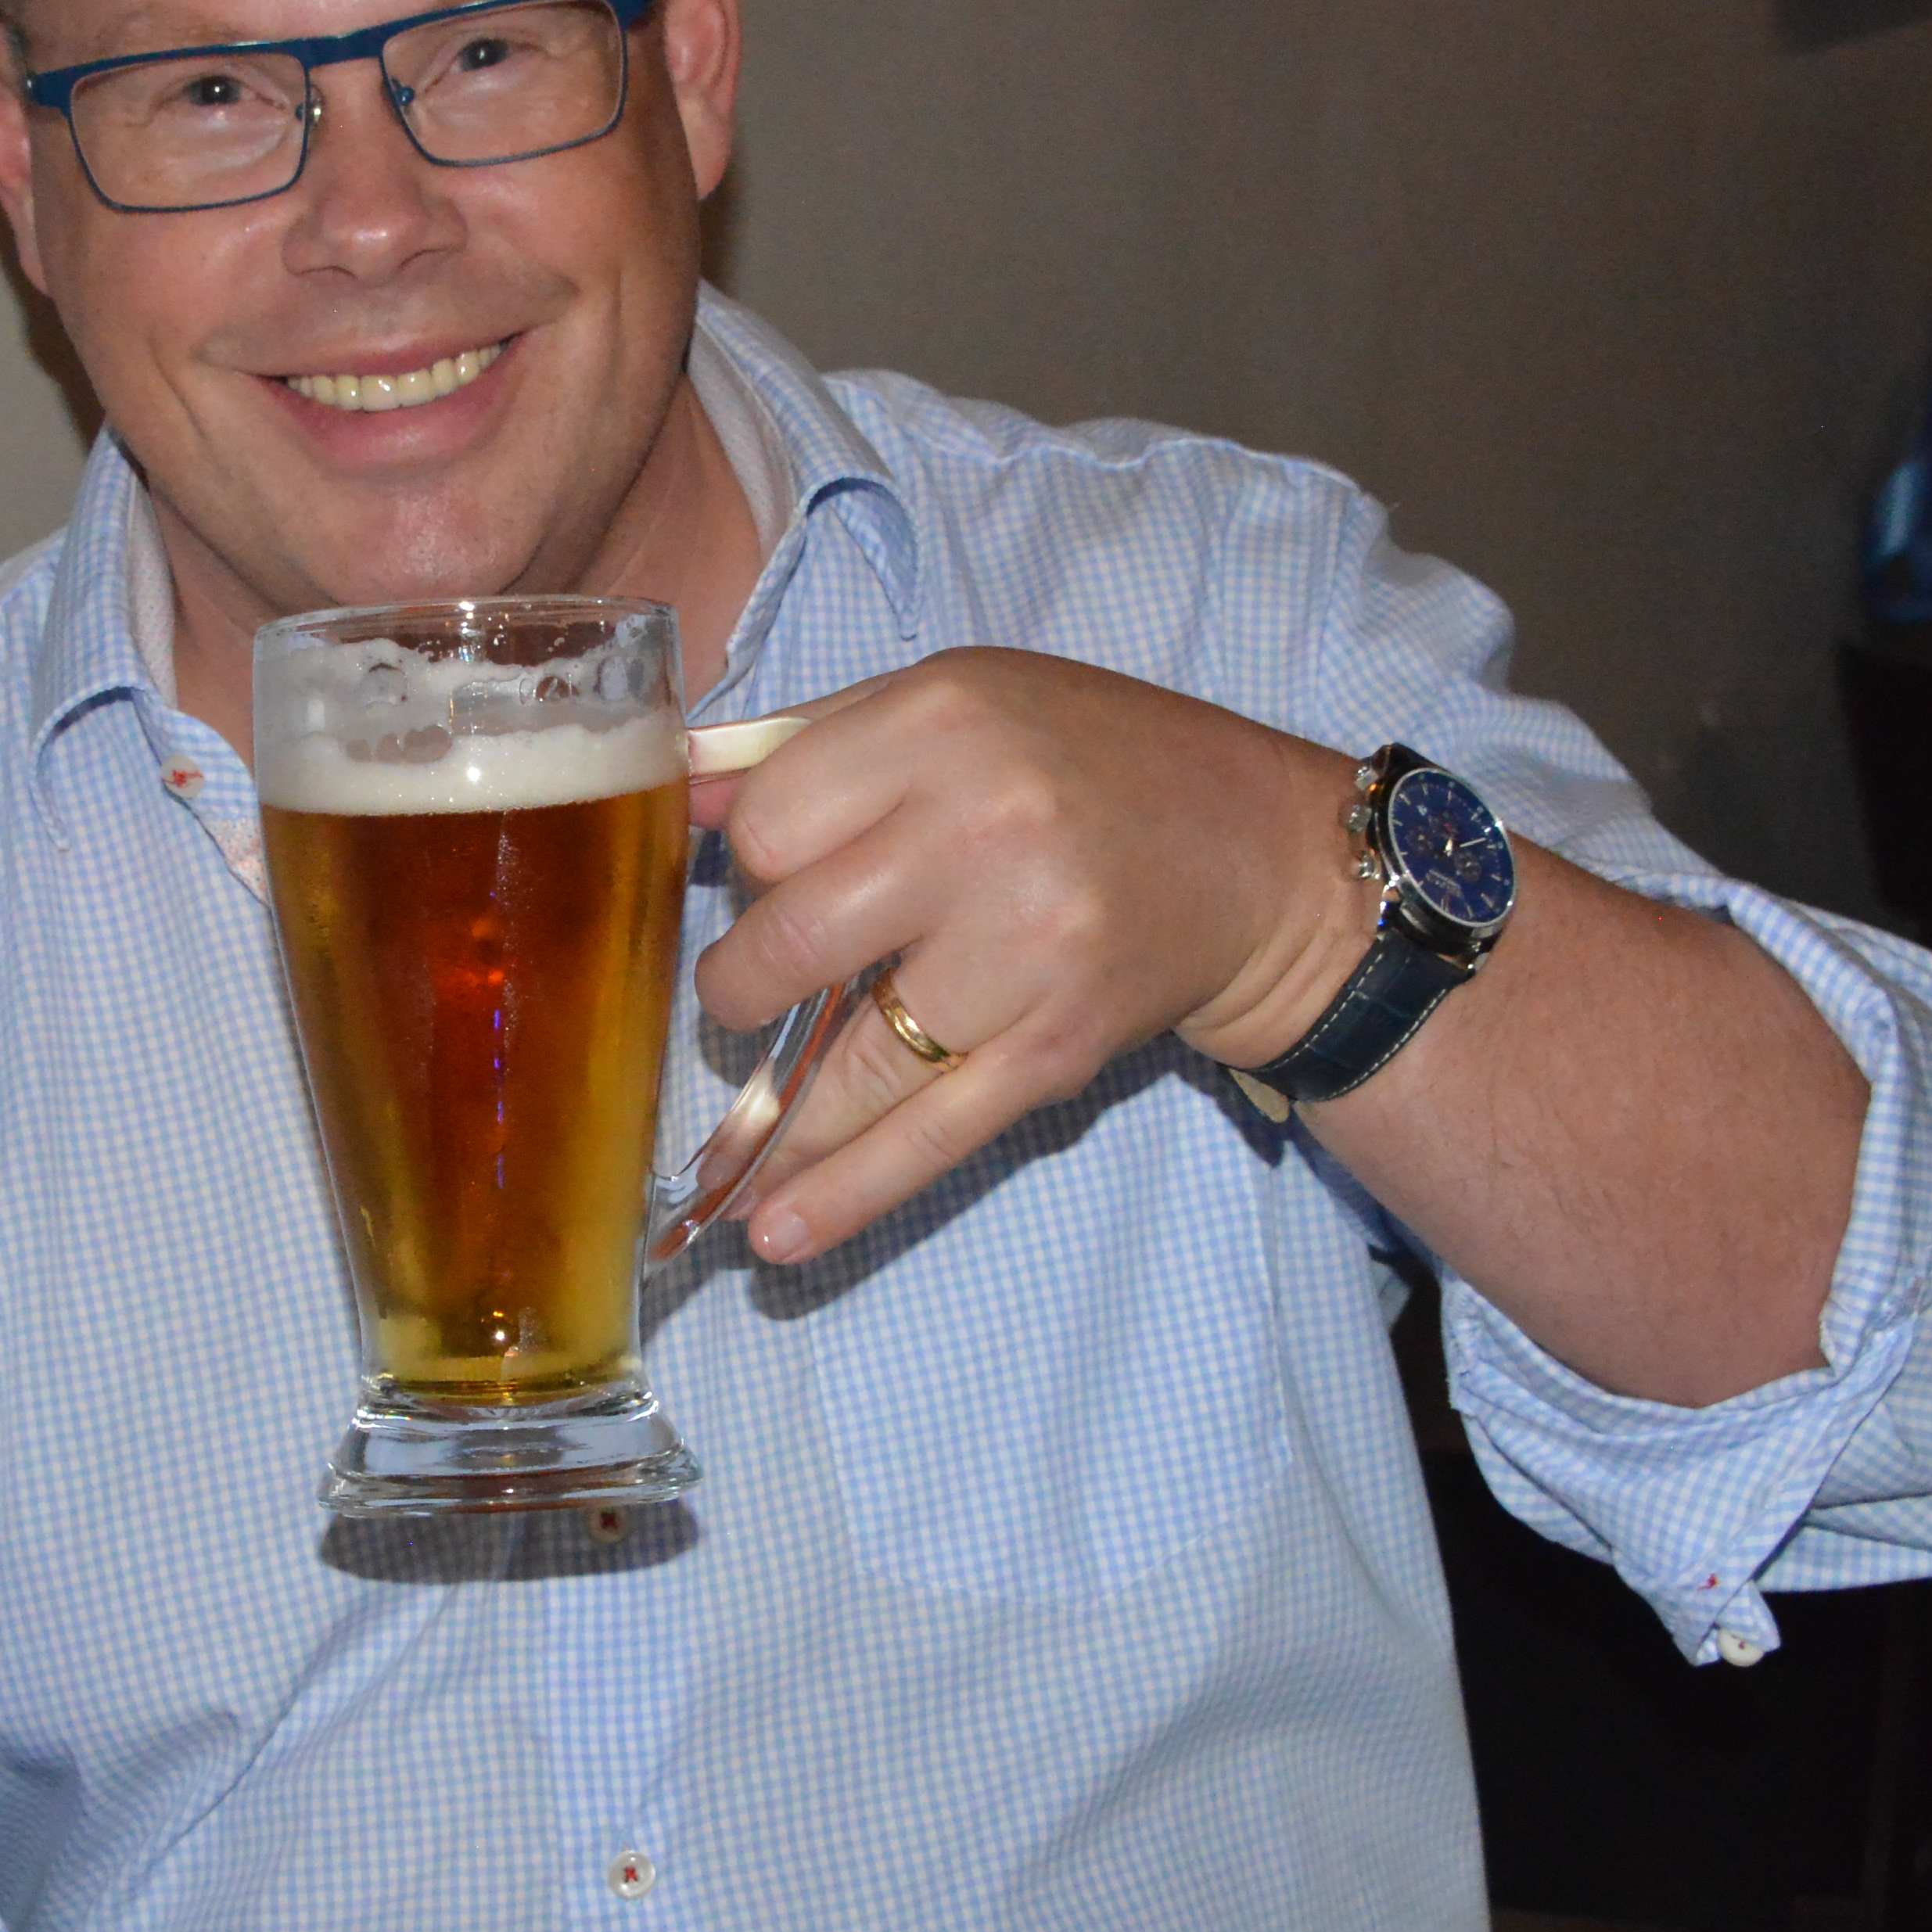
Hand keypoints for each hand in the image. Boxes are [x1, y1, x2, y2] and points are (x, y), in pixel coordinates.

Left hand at [685, 652, 1373, 1261]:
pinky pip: (931, 1133)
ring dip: (778, 1109)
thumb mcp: (957, 700)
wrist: (1259, 859)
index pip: (769, 819)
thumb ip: (813, 740)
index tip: (773, 876)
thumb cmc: (1089, 765)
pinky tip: (775, 1231)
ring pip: (850, 1057)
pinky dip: (847, 1190)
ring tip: (736, 1146)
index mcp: (944, 725)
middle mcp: (985, 832)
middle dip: (744, 981)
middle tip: (755, 989)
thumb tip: (672, 793)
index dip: (751, 859)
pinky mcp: (1059, 1049)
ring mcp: (1027, 951)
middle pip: (791, 936)